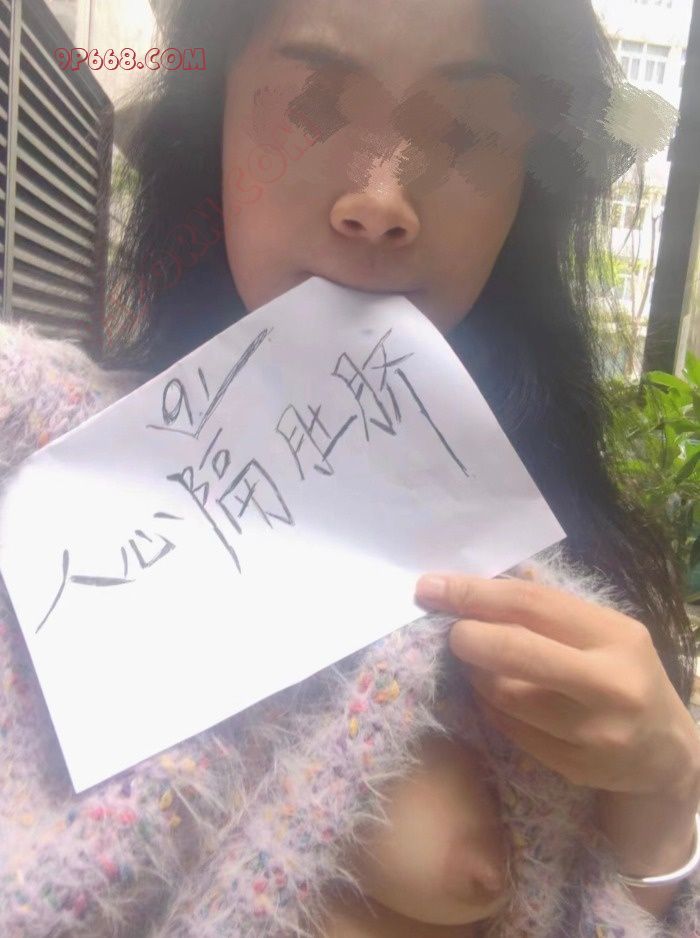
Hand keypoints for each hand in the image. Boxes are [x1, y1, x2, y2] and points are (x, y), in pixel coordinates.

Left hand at [414, 571, 699, 799]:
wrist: (665, 752)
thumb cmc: (622, 674)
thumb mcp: (602, 633)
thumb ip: (546, 609)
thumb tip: (472, 587)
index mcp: (616, 636)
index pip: (532, 604)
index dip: (474, 594)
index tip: (432, 588)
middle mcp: (611, 684)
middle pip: (516, 651)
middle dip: (468, 636)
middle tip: (450, 633)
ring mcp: (594, 732)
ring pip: (505, 696)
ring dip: (476, 675)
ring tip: (476, 664)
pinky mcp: (575, 767)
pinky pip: (510, 730)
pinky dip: (491, 708)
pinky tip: (496, 697)